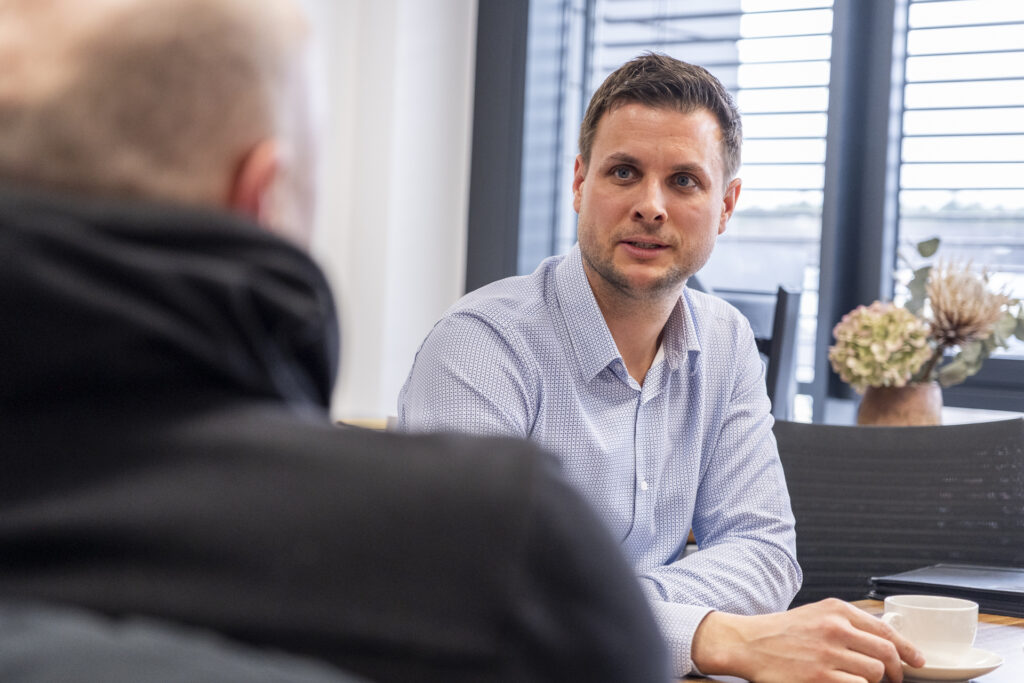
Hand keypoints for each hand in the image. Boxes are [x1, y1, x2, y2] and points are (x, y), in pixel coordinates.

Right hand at [691, 598, 925, 682]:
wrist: (748, 643)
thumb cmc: (781, 632)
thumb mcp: (816, 614)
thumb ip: (847, 623)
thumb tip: (884, 641)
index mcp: (836, 610)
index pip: (886, 629)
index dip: (908, 649)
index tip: (917, 661)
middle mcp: (835, 629)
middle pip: (886, 653)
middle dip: (895, 671)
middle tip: (893, 678)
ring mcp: (827, 655)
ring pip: (874, 673)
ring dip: (871, 681)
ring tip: (857, 679)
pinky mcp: (819, 678)